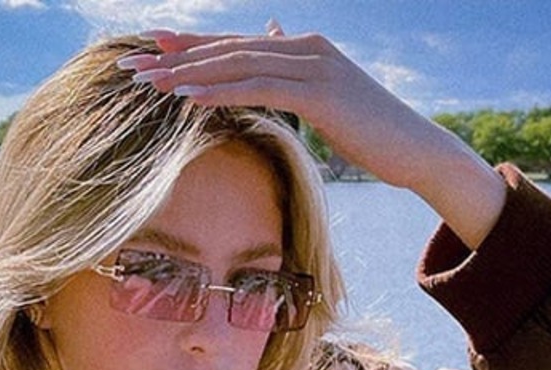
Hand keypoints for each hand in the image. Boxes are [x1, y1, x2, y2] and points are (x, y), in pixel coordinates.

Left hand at [120, 26, 505, 248]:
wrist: (416, 150)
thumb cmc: (375, 134)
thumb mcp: (332, 99)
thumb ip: (299, 71)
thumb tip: (274, 37)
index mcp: (305, 48)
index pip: (239, 44)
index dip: (193, 46)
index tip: (152, 50)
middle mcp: (306, 46)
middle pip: (230, 47)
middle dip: (179, 56)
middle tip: (134, 63)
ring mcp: (313, 65)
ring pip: (237, 63)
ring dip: (188, 73)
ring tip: (149, 82)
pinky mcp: (318, 91)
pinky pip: (257, 87)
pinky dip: (218, 90)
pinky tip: (187, 97)